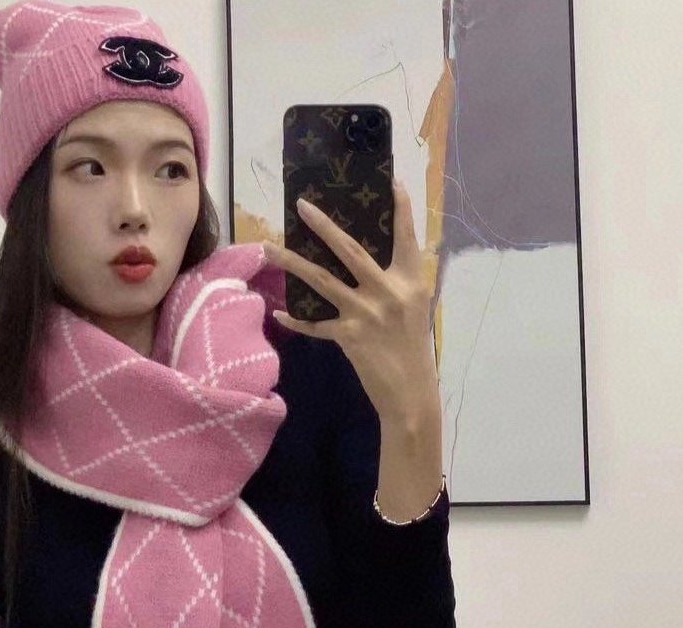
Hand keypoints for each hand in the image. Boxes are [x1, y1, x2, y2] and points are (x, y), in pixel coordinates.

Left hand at [263, 178, 437, 418]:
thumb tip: (368, 260)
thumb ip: (396, 281)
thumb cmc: (412, 347)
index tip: (392, 180)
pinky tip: (278, 314)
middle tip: (302, 206)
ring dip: (292, 263)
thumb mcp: (414, 307)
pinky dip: (297, 320)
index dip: (402, 208)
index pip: (406, 237)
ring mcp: (366, 313)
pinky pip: (316, 324)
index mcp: (410, 281)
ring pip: (322, 280)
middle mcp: (388, 291)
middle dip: (324, 226)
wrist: (410, 391)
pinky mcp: (348, 336)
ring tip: (268, 248)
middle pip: (350, 250)